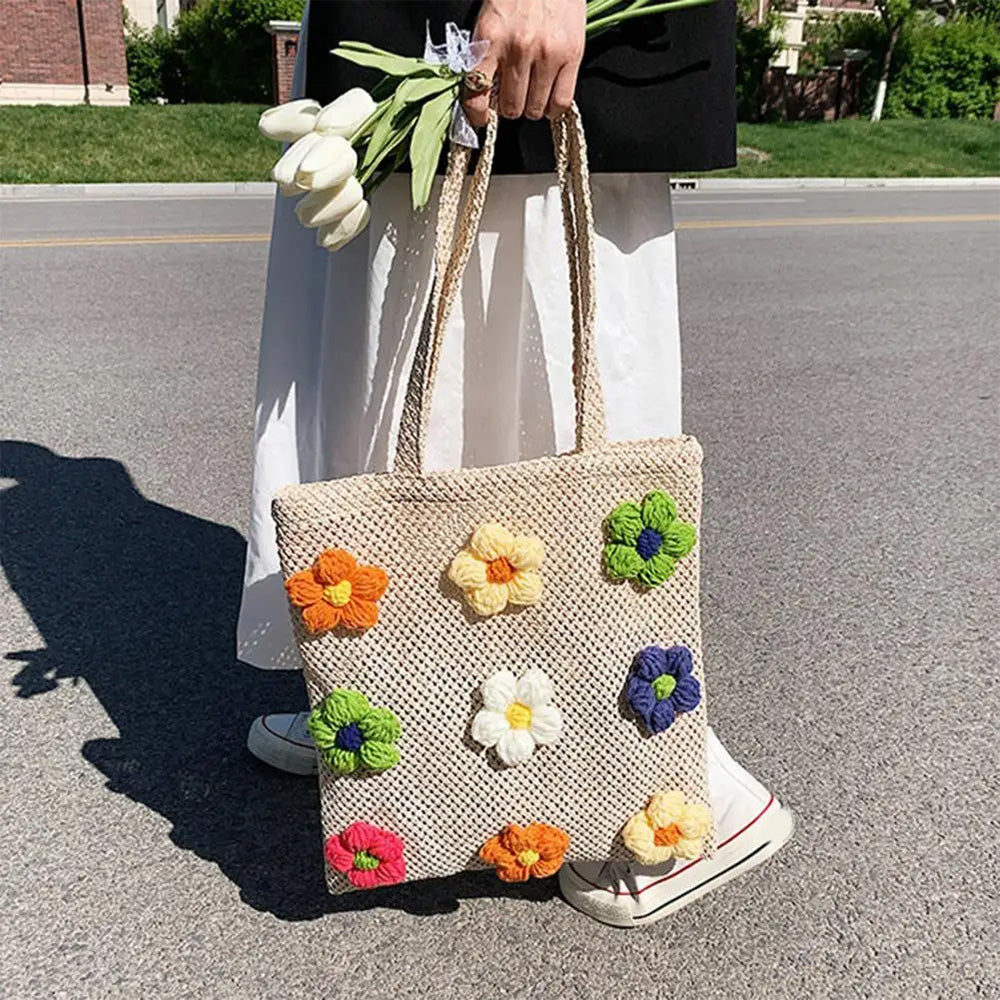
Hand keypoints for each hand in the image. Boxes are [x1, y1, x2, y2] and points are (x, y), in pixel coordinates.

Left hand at [464, 0, 585, 125]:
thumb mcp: (492, 20)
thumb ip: (486, 57)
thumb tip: (486, 98)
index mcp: (491, 38)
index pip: (477, 94)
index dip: (477, 116)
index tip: (481, 120)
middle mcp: (518, 49)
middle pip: (510, 108)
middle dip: (510, 106)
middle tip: (514, 93)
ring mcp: (547, 54)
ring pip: (535, 109)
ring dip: (532, 106)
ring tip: (533, 90)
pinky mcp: (572, 55)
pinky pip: (561, 102)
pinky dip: (553, 107)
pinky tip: (550, 96)